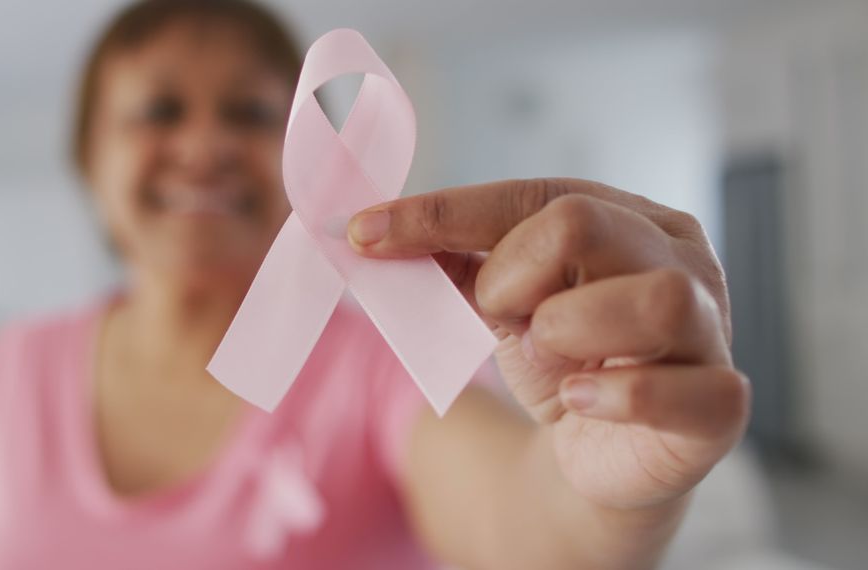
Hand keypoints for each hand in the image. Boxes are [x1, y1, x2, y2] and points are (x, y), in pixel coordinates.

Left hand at [348, 178, 748, 510]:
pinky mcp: (719, 403)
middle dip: (512, 277)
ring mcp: (710, 329)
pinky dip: (614, 396)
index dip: (440, 214)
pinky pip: (681, 390)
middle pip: (583, 222)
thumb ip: (452, 262)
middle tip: (508, 319)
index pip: (531, 194)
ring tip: (552, 356)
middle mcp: (681, 258)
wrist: (598, 459)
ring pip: (652, 297)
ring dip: (567, 330)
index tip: (362, 233)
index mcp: (628, 218)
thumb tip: (371, 229)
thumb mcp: (501, 304)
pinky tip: (580, 403)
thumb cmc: (562, 364)